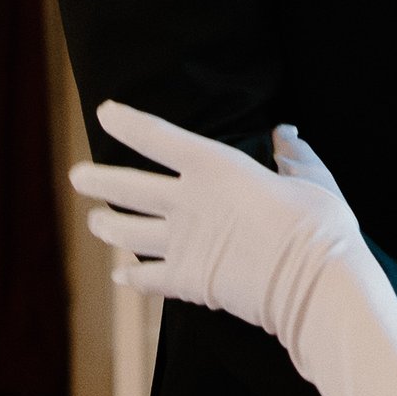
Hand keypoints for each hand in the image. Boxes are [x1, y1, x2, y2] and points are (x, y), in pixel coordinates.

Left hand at [72, 103, 358, 340]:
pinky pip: (148, 278)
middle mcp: (188, 201)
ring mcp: (183, 243)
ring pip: (127, 232)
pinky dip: (132, 277)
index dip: (128, 123)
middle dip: (96, 180)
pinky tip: (120, 277)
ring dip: (106, 226)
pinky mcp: (188, 282)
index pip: (158, 137)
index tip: (104, 112)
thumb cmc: (319, 224)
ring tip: (94, 222)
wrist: (314, 283)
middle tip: (76, 176)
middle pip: (127, 187)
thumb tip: (285, 136)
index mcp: (215, 166)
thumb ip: (293, 156)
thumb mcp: (312, 178)